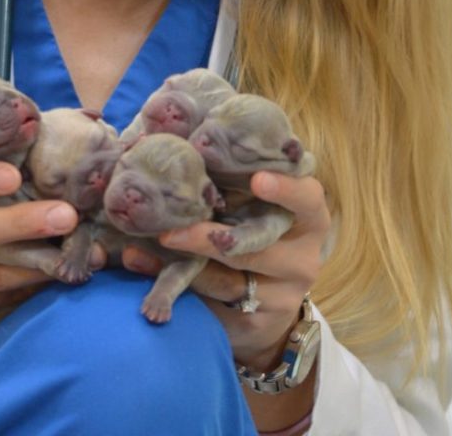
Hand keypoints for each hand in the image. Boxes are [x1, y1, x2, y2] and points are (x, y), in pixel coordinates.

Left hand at [122, 170, 329, 370]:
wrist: (269, 303)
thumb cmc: (255, 225)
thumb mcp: (257, 202)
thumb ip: (235, 175)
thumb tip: (167, 132)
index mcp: (308, 214)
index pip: (308, 197)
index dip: (286, 188)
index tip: (257, 179)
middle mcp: (304, 253)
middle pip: (263, 243)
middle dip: (218, 238)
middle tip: (175, 231)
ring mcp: (286, 291)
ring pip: (234, 278)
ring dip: (188, 260)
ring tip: (154, 241)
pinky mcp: (261, 320)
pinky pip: (215, 302)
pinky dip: (179, 282)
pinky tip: (143, 263)